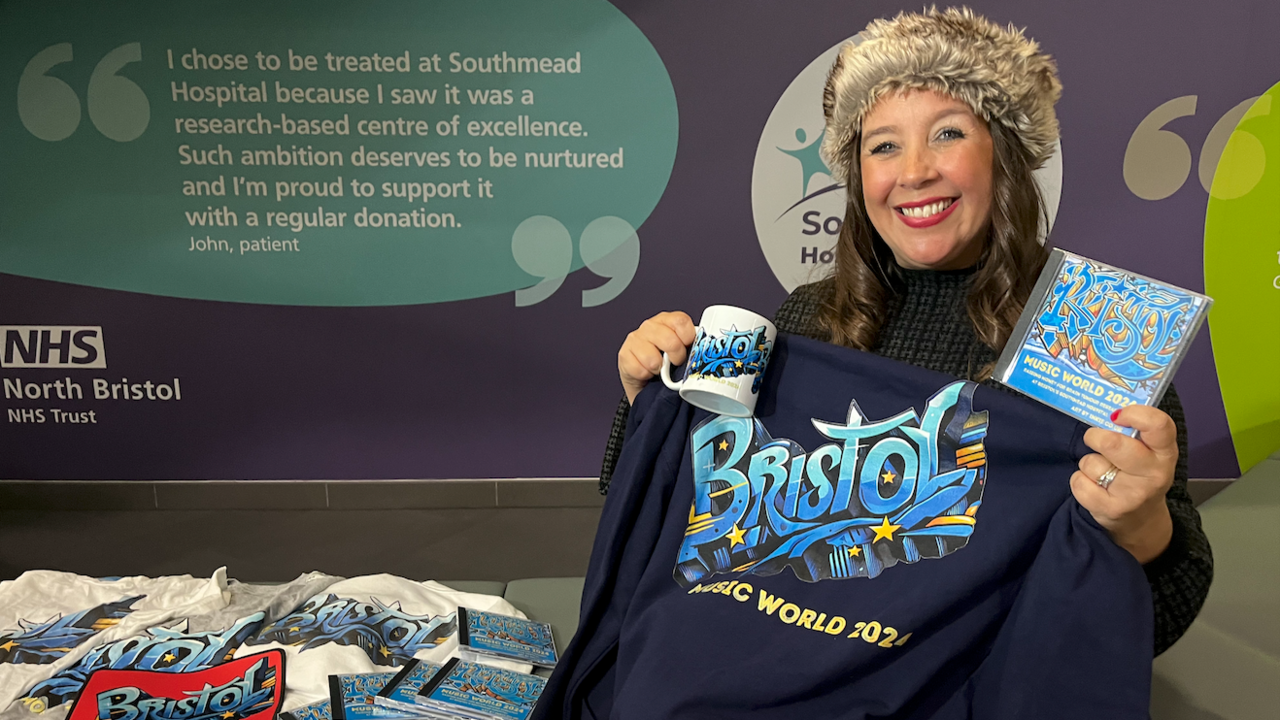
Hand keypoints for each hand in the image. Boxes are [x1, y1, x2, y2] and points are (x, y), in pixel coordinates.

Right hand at [618, 311, 694, 403]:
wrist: (646, 380)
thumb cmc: (667, 364)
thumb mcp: (682, 351)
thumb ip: (692, 347)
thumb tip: (706, 354)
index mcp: (668, 321)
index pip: (681, 321)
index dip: (688, 338)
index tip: (688, 348)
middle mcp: (651, 326)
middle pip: (670, 340)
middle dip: (677, 358)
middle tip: (676, 363)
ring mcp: (635, 338)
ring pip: (653, 358)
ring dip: (659, 369)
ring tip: (659, 369)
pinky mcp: (624, 354)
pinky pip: (640, 369)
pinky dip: (646, 375)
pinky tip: (647, 372)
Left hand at [1070, 405, 1176, 564]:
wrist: (1140, 520)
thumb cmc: (1139, 475)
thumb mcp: (1148, 452)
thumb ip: (1134, 431)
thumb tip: (1108, 407)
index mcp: (1165, 452)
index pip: (1158, 424)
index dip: (1134, 414)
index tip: (1117, 415)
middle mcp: (1154, 473)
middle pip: (1112, 443)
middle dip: (1095, 437)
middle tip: (1096, 440)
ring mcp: (1133, 494)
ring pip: (1091, 462)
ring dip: (1088, 463)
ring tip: (1102, 471)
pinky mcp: (1111, 509)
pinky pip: (1078, 482)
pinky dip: (1080, 481)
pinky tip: (1094, 487)